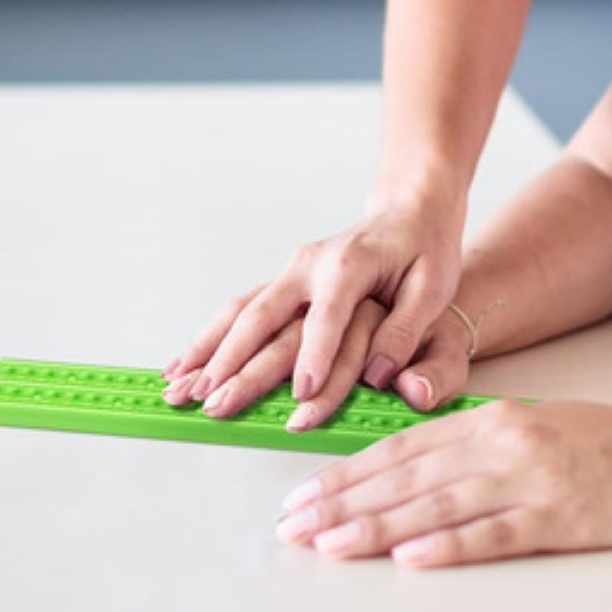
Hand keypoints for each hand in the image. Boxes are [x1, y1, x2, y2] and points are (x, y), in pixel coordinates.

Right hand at [162, 197, 463, 421]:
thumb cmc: (424, 248)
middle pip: (264, 316)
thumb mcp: (432, 286)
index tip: (303, 394)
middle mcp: (309, 266)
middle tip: (216, 402)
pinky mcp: (284, 282)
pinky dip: (210, 339)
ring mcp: (291, 273)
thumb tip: (379, 374)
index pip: (327, 316)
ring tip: (179, 389)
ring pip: (239, 313)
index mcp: (348, 265)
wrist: (409, 209)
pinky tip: (186, 365)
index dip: (315, 356)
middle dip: (235, 362)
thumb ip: (405, 329)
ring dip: (206, 352)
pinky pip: (239, 310)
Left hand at [275, 399, 611, 564]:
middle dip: (342, 500)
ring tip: (327, 545)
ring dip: (374, 526)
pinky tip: (409, 559)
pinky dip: (448, 547)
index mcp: (498, 418)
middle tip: (292, 524)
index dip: (349, 472)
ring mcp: (532, 480)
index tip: (306, 494)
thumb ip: (483, 444)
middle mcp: (505, 442)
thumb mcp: (542, 426)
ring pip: (436, 504)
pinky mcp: (563, 518)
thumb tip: (423, 473)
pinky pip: (494, 534)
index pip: (405, 446)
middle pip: (407, 474)